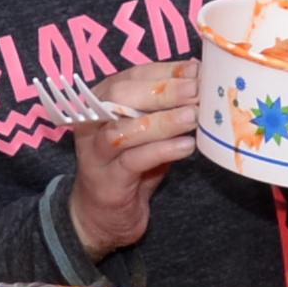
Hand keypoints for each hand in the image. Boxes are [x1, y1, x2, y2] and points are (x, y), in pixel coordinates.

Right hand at [68, 60, 196, 256]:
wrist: (103, 215)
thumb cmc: (130, 163)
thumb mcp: (148, 129)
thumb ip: (166, 104)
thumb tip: (196, 72)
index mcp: (99, 101)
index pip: (131, 76)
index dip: (164, 71)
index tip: (195, 70)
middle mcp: (91, 123)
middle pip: (121, 97)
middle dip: (162, 91)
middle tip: (195, 91)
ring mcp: (95, 153)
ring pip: (124, 130)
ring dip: (162, 121)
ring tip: (193, 117)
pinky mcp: (107, 182)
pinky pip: (134, 161)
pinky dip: (162, 150)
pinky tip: (186, 146)